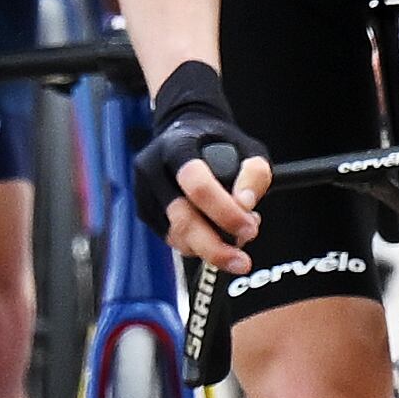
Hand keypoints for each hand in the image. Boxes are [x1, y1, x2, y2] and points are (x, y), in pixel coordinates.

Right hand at [135, 61, 266, 264]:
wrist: (187, 135)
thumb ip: (254, 174)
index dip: (225, 211)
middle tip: (242, 262)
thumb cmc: (220, 143)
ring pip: (176, 235)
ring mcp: (145, 193)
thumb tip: (244, 205)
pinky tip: (216, 231)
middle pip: (182, 218)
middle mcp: (153, 169)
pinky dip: (197, 244)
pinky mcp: (145, 212)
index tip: (249, 227)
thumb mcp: (248, 148)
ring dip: (210, 246)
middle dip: (214, 246)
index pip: (197, 184)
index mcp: (177, 146)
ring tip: (237, 234)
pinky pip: (172, 238)